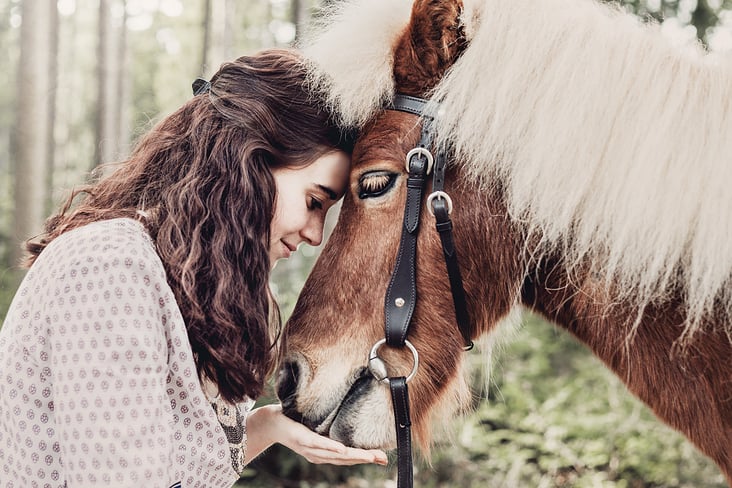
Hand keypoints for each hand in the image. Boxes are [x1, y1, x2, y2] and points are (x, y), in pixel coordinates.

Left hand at [245, 404, 387, 465]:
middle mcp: (318, 454)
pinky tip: (343, 450)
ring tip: (371, 456)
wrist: (270, 422)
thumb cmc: (294, 421)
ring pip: (335, 454)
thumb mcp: (316, 426)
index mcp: (323, 452)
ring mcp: (310, 448)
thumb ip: (330, 427)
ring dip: (354, 456)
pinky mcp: (302, 439)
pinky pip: (318, 444)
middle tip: (383, 459)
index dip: (366, 458)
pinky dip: (332, 448)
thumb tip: (349, 416)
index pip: (348, 458)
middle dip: (366, 459)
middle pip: (346, 459)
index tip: (383, 458)